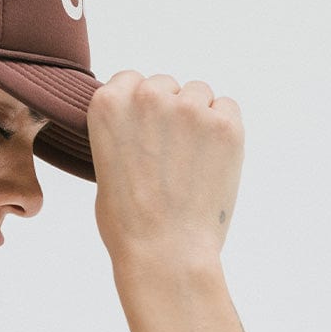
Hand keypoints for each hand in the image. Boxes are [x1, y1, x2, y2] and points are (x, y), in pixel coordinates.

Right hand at [86, 70, 244, 271]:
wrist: (164, 252)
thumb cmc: (127, 222)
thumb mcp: (103, 167)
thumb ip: (122, 133)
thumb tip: (144, 124)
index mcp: (108, 104)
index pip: (130, 80)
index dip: (138, 107)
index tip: (142, 130)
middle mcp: (147, 97)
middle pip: (166, 85)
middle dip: (168, 112)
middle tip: (167, 154)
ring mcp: (189, 108)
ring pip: (199, 94)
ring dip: (197, 119)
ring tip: (189, 162)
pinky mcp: (224, 124)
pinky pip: (227, 109)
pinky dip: (222, 130)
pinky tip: (209, 163)